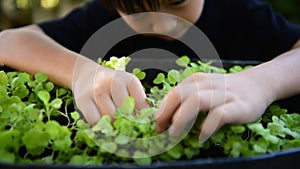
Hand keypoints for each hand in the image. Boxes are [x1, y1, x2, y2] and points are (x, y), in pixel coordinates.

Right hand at [72, 57, 147, 124]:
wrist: (86, 74)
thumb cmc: (112, 85)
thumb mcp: (128, 87)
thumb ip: (138, 102)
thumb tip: (146, 122)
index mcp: (129, 80)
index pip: (141, 104)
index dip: (141, 117)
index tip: (139, 123)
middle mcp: (113, 82)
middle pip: (125, 112)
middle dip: (126, 122)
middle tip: (124, 125)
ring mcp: (97, 90)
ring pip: (109, 117)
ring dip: (112, 123)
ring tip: (112, 121)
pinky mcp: (83, 99)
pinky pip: (94, 120)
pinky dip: (99, 125)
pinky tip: (101, 121)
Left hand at [155, 69, 275, 141]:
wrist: (258, 84)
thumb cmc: (225, 91)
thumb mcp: (205, 89)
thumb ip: (188, 99)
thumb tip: (166, 118)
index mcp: (197, 81)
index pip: (173, 93)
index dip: (161, 110)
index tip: (156, 125)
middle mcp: (208, 84)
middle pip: (180, 95)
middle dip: (166, 113)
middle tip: (160, 130)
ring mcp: (224, 94)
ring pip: (197, 101)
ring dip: (182, 118)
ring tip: (174, 133)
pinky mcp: (238, 106)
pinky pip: (219, 115)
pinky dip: (207, 126)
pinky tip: (201, 136)